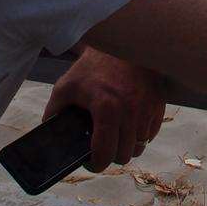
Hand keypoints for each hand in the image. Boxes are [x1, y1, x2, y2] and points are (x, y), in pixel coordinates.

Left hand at [42, 47, 166, 171]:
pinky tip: (130, 125)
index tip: (90, 161)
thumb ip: (54, 111)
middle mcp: (130, 110)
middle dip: (111, 155)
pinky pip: (152, 131)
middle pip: (125, 154)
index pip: (105, 154)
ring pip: (140, 145)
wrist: (122, 41)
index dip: (95, 164)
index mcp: (106, 108)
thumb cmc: (93, 65)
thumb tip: (48, 131)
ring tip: (117, 136)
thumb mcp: (66, 85)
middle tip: (102, 147)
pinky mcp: (158, 101)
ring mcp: (147, 106)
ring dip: (128, 145)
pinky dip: (141, 134)